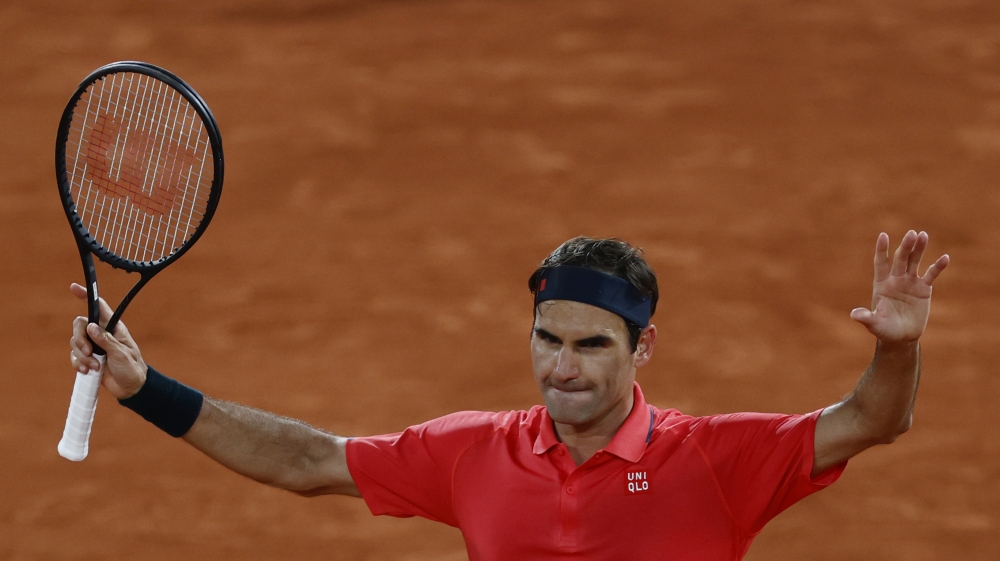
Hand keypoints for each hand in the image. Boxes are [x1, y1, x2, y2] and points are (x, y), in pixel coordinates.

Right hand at [69, 283, 146, 398]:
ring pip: (75, 343)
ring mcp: (94, 346)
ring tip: (95, 367)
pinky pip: (74, 356)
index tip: (74, 288)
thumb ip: (106, 341)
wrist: (131, 388)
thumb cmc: (132, 369)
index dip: (87, 296)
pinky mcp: (88, 359)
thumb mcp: (121, 354)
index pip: (99, 307)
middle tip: (88, 352)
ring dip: (82, 356)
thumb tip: (91, 327)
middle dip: (79, 339)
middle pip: (79, 326)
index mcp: (114, 328)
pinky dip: (78, 364)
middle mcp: (101, 334)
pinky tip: (88, 371)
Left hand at [850, 231, 948, 344]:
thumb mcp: (874, 324)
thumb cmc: (884, 330)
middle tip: (912, 233)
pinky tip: (945, 257)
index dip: (881, 250)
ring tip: (923, 235)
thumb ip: (866, 317)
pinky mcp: (923, 289)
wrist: (901, 337)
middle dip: (906, 246)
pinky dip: (937, 267)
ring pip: (915, 262)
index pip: (881, 263)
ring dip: (919, 249)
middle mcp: (895, 279)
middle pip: (900, 259)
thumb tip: (854, 315)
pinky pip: (931, 275)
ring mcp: (910, 282)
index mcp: (881, 284)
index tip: (883, 235)